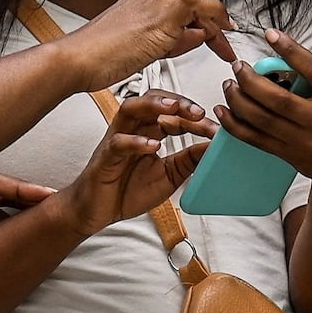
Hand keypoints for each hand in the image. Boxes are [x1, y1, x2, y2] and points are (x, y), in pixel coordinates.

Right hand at [60, 0, 291, 92]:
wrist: (74, 62)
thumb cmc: (105, 57)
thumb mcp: (154, 47)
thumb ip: (181, 37)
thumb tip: (206, 34)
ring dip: (222, 14)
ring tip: (229, 43)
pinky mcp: (156, 15)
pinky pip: (193, 4)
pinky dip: (209, 20)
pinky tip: (212, 43)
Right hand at [60, 91, 216, 234]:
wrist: (97, 211)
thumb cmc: (127, 190)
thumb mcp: (169, 175)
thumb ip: (189, 160)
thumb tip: (214, 147)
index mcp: (148, 132)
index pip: (173, 113)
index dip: (194, 116)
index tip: (214, 127)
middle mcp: (132, 130)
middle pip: (152, 101)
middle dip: (177, 102)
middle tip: (198, 112)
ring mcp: (117, 140)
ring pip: (131, 110)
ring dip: (153, 105)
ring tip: (174, 109)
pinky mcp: (106, 157)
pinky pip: (118, 142)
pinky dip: (136, 141)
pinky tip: (152, 146)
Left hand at [215, 22, 311, 186]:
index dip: (291, 51)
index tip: (270, 34)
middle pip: (280, 100)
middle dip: (252, 81)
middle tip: (238, 65)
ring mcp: (304, 142)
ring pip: (263, 120)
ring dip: (239, 100)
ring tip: (229, 83)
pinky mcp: (288, 155)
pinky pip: (256, 139)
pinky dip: (236, 126)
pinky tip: (223, 110)